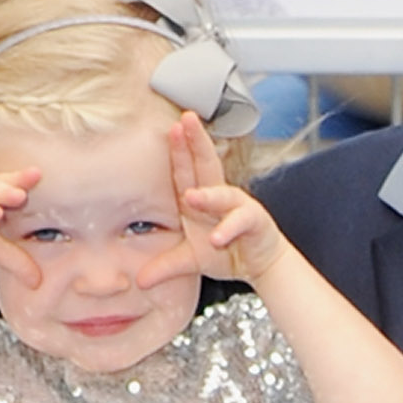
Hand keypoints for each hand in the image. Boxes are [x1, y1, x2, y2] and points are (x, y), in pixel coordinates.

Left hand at [148, 113, 284, 286]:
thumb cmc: (226, 252)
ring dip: (208, 196)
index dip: (177, 149)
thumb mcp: (190, 260)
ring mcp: (237, 206)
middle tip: (186, 122)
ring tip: (191, 197)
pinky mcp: (254, 220)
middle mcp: (217, 196)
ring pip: (222, 194)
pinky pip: (239, 221)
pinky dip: (227, 229)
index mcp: (197, 200)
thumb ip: (166, 266)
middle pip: (205, 165)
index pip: (184, 169)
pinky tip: (216, 238)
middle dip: (196, 143)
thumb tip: (141, 280)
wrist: (261, 265)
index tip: (168, 128)